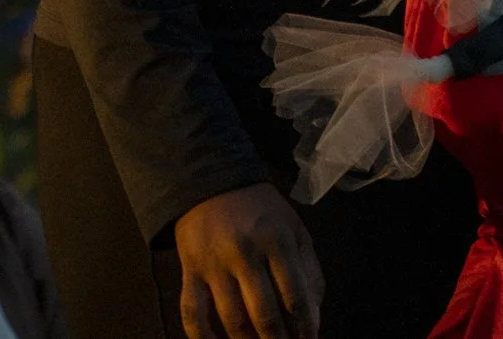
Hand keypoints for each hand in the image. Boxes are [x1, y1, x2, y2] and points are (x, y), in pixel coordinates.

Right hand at [173, 183, 322, 338]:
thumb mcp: (294, 230)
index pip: (295, 297)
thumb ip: (309, 272)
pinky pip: (192, 310)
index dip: (305, 327)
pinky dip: (202, 336)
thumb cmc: (260, 210)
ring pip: (232, 319)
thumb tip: (313, 320)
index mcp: (276, 241)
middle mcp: (245, 253)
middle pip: (264, 314)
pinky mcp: (189, 269)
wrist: (211, 180)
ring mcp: (214, 263)